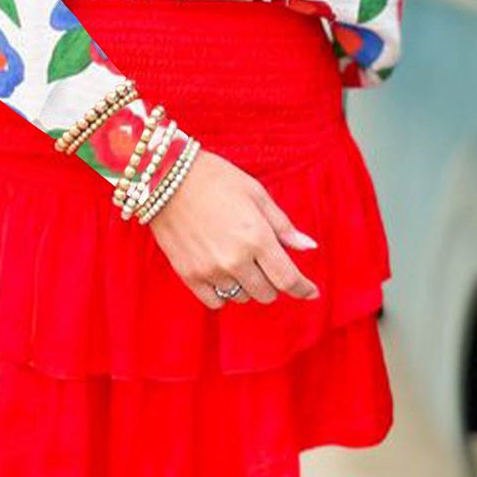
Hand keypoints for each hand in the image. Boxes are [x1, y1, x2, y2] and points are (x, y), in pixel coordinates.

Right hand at [144, 146, 320, 310]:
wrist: (165, 176)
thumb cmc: (215, 178)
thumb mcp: (256, 194)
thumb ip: (283, 225)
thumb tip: (309, 247)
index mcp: (257, 237)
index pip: (288, 279)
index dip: (304, 289)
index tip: (311, 292)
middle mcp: (236, 259)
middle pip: (267, 293)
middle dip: (273, 280)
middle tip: (265, 260)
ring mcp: (210, 270)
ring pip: (243, 297)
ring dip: (248, 284)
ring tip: (239, 259)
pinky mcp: (189, 275)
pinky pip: (216, 301)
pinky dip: (224, 292)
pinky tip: (222, 272)